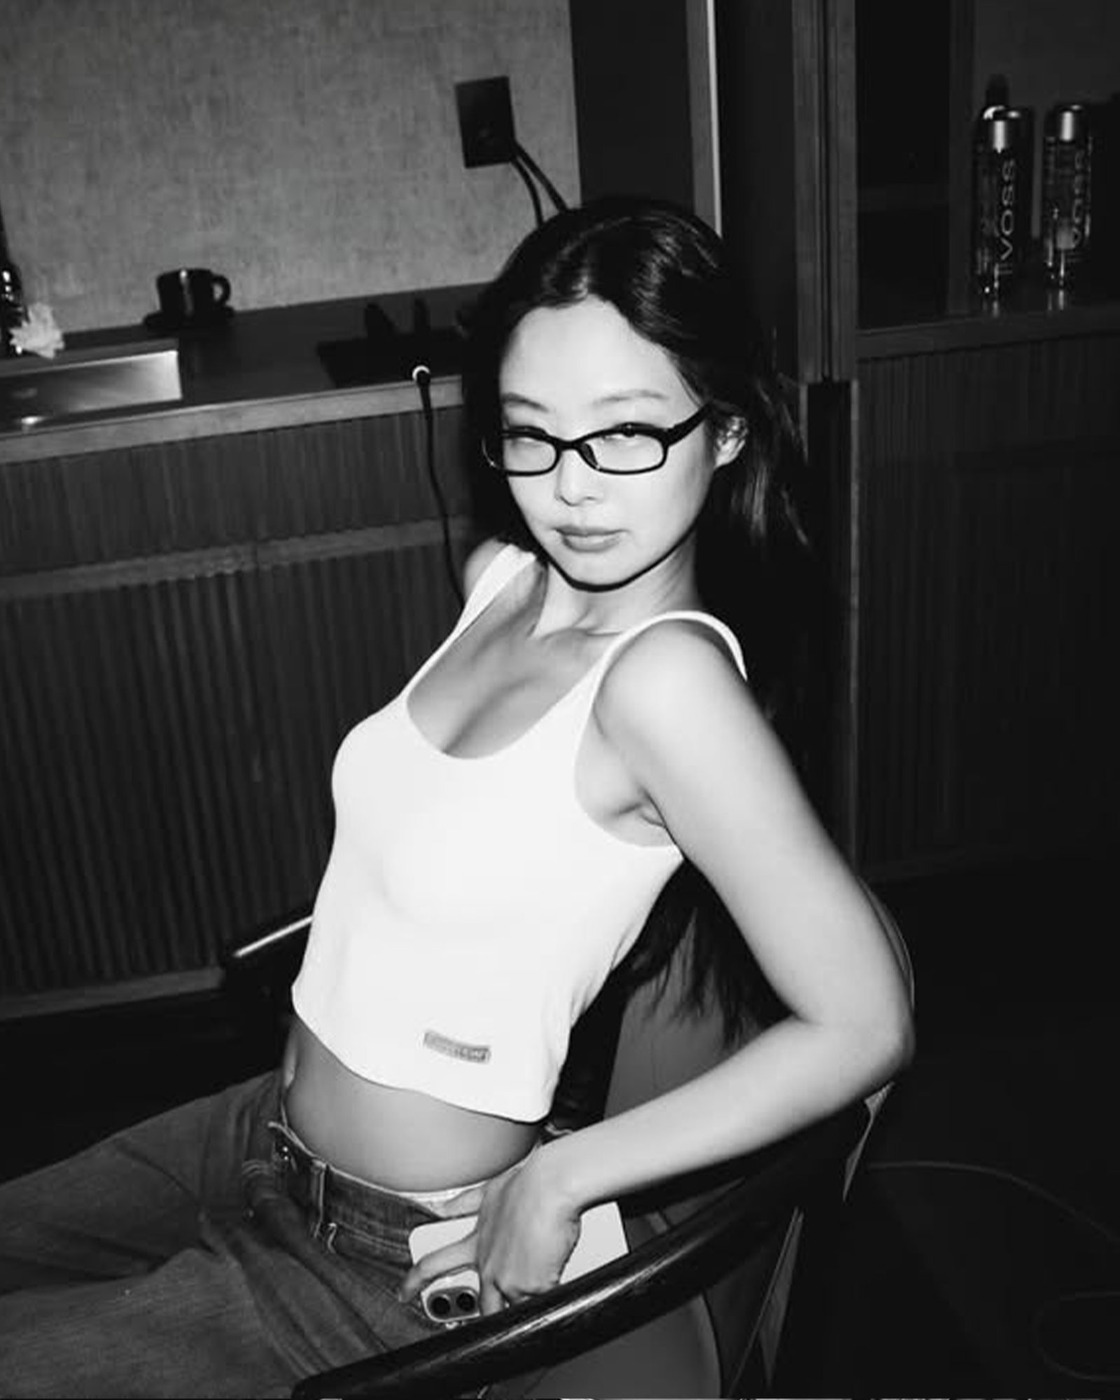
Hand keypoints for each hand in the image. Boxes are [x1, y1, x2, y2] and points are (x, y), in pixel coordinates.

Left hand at [399, 1149, 580, 1315]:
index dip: (416, 1280)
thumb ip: (465, 1204)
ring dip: (521, 1302)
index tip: (404, 1292)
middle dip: (485, 1312)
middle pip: (480, 1304)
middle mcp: (486, 1264)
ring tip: (533, 1288)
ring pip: (508, 1309)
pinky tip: (554, 1277)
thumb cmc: (529, 1184)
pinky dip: (547, 1293)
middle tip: (485, 1314)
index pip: (435, 1264)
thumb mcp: (490, 1191)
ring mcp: (506, 1280)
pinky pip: (538, 1304)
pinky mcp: (530, 1288)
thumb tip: (441, 1209)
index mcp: (475, 1242)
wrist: (552, 1185)